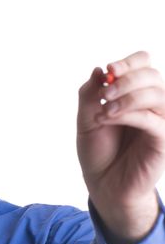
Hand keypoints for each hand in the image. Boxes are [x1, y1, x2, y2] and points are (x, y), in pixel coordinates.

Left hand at [77, 51, 164, 243]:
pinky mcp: (162, 141)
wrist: (102, 182)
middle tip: (104, 94)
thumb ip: (90, 94)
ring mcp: (160, 122)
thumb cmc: (97, 149)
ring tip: (103, 110)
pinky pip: (153, 120)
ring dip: (127, 97)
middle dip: (126, 79)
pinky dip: (128, 114)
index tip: (109, 69)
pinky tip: (106, 118)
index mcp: (134, 93)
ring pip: (157, 94)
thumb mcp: (85, 118)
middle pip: (152, 76)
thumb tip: (99, 70)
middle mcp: (151, 105)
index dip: (129, 62)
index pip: (145, 64)